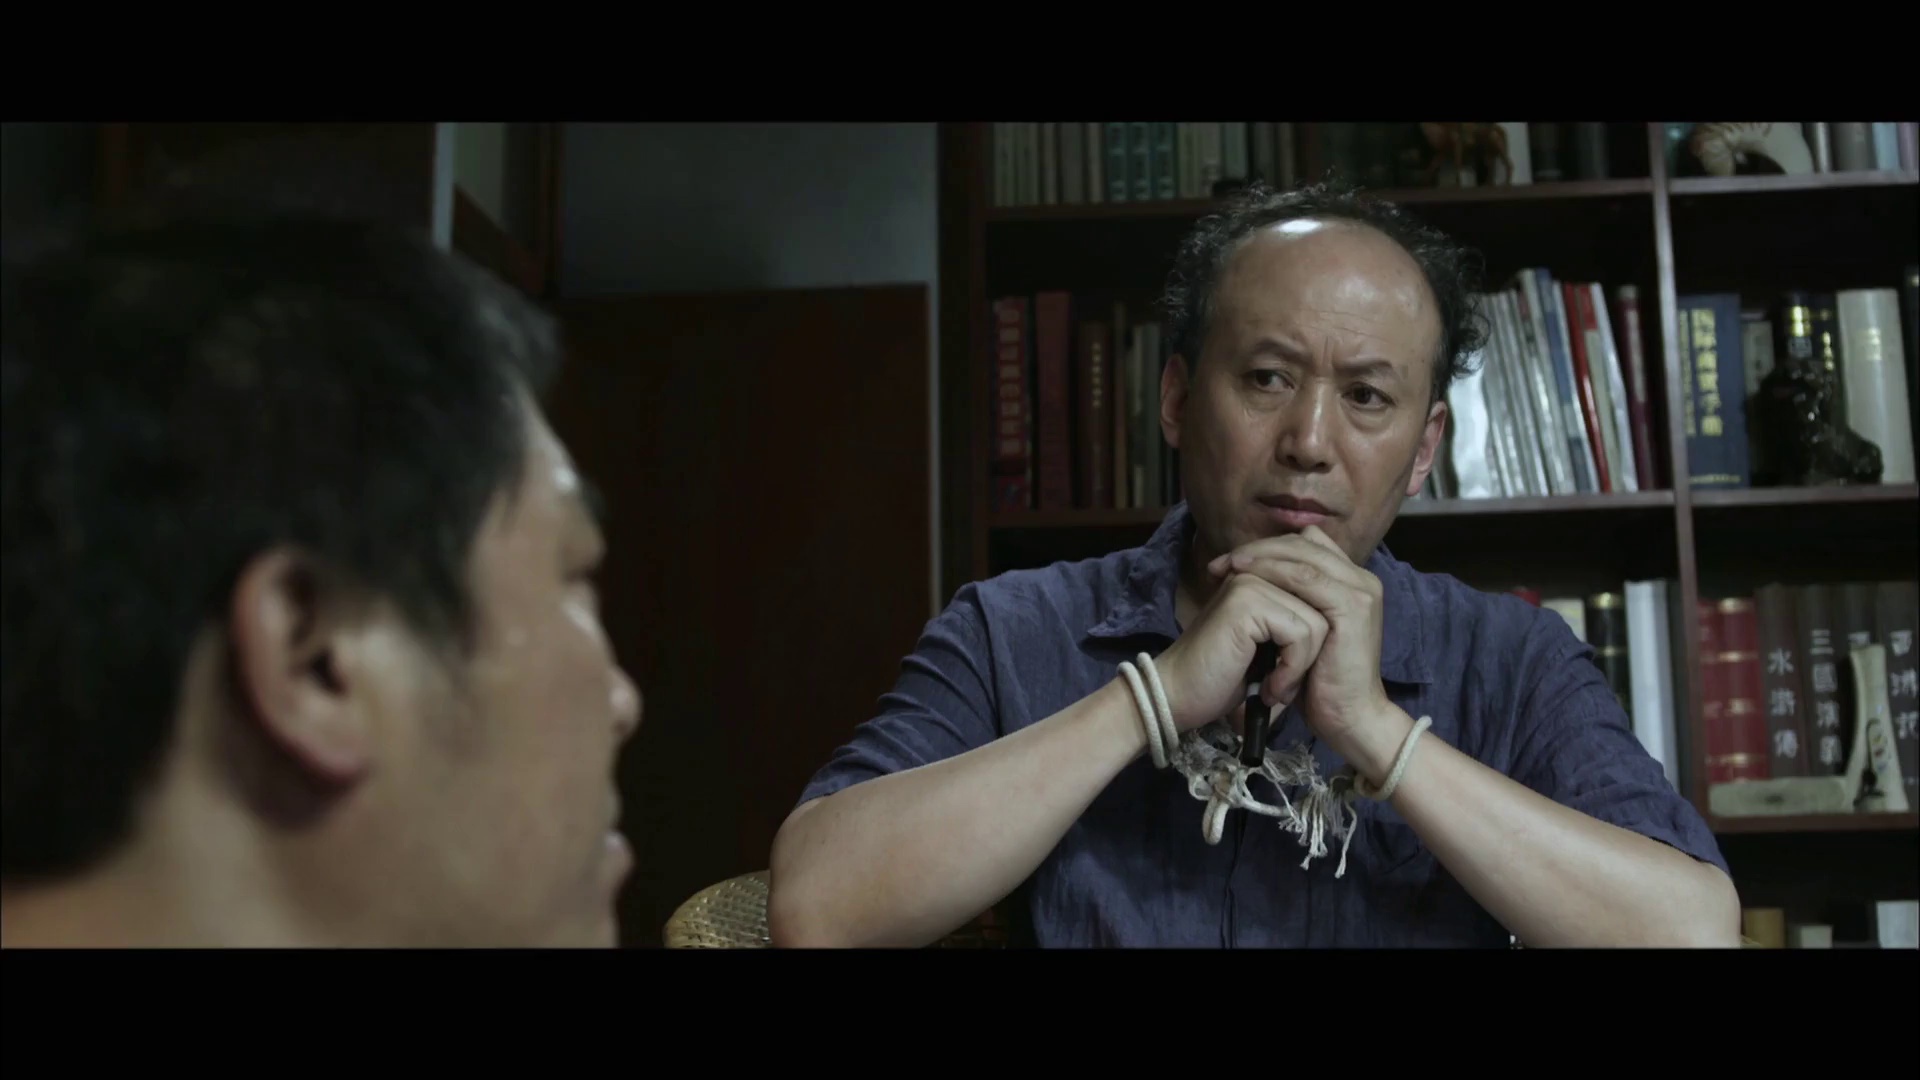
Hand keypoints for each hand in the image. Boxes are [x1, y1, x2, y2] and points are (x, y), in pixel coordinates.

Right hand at [1151, 562, 1328, 734]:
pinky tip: (1268, 687)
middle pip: (1321, 604)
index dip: (1313, 637)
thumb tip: (1334, 617)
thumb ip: (1294, 620)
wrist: (1180, 698)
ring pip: (1316, 622)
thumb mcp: (1270, 646)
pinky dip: (1291, 669)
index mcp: (1259, 575)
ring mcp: (1249, 583)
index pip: (1316, 586)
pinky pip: (1302, 633)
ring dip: (1300, 666)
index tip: (1284, 668)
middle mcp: (1255, 571)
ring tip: (1273, 686)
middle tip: (1281, 682)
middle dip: (1309, 651)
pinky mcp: (1246, 601)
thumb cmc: (1222, 677)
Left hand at [1204, 526, 1391, 754]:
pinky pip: (1305, 577)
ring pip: (1301, 555)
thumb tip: (1250, 581)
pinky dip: (1272, 573)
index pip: (1306, 544)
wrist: (1348, 717)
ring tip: (1227, 567)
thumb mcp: (1302, 634)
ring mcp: (1360, 591)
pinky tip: (1245, 578)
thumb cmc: (1319, 682)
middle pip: (1302, 543)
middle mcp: (1361, 579)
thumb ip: (1290, 604)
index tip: (1230, 561)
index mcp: (1351, 582)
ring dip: (1260, 557)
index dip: (1267, 547)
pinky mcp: (1352, 607)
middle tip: (1220, 562)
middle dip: (1257, 548)